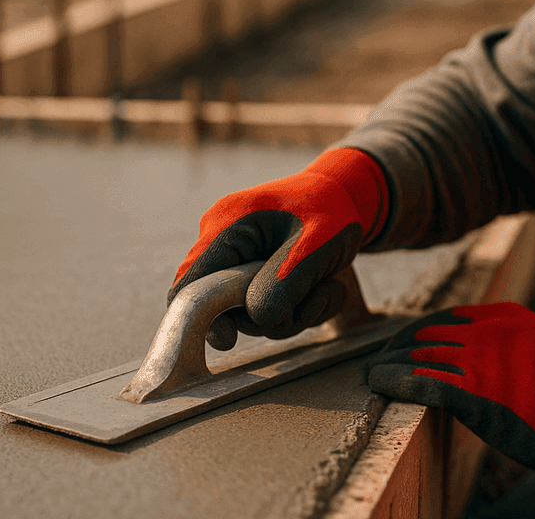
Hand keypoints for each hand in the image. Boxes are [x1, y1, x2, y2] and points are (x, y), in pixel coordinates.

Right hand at [169, 147, 386, 345]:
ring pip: (250, 312)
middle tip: (315, 299)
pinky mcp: (254, 270)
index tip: (229, 340)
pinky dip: (297, 306)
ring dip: (293, 312)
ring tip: (326, 286)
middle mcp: (222, 241)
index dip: (201, 317)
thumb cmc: (331, 211)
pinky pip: (265, 305)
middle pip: (223, 306)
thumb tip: (257, 321)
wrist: (345, 194)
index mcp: (226, 226)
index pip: (189, 285)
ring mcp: (238, 257)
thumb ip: (283, 286)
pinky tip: (323, 287)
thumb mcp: (314, 248)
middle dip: (272, 315)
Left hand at [365, 302, 534, 488]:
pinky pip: (421, 382)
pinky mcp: (472, 393)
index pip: (447, 317)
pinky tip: (379, 383)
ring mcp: (478, 361)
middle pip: (428, 333)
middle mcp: (486, 331)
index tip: (406, 341)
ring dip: (390, 364)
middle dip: (400, 346)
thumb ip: (511, 346)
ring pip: (419, 356)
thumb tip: (493, 360)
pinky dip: (396, 381)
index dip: (421, 331)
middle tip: (380, 357)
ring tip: (372, 372)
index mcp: (504, 316)